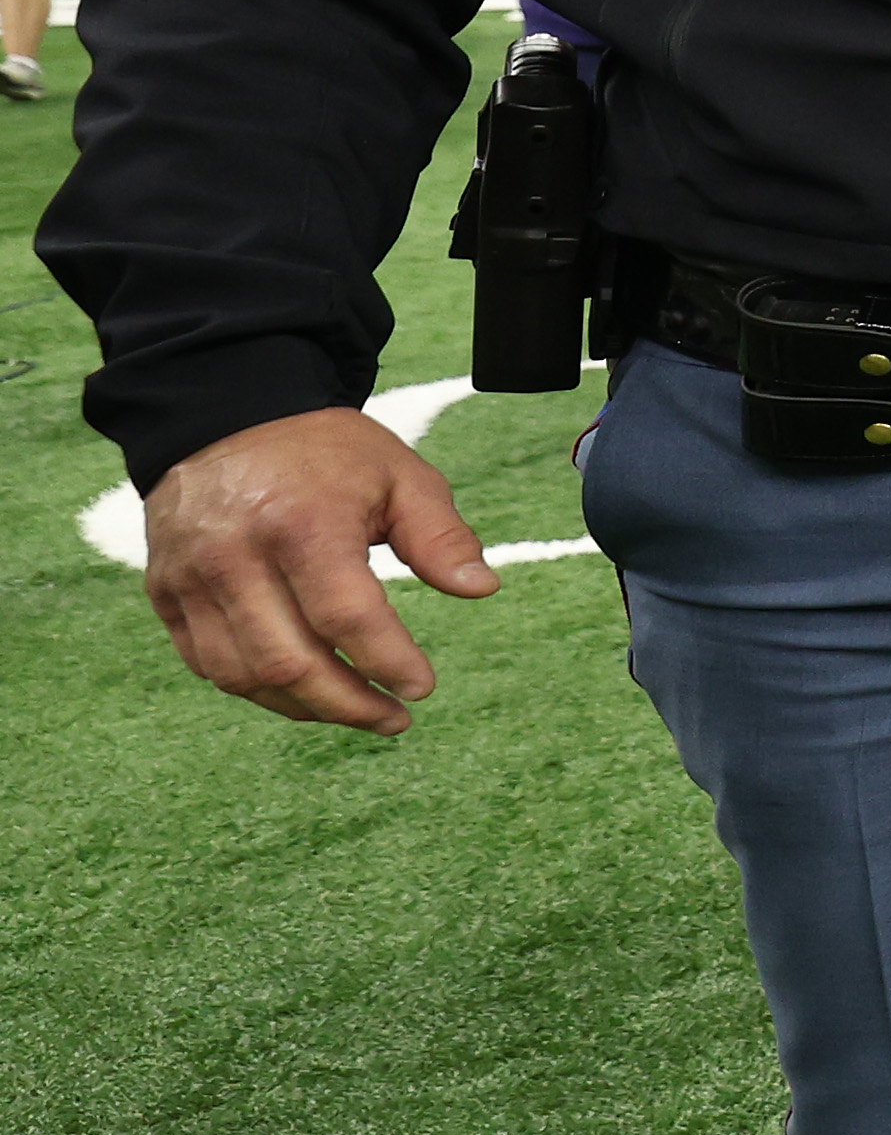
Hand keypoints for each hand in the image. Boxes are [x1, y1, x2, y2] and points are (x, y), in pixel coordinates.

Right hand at [140, 407, 498, 733]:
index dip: (388, 662)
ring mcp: (190, 577)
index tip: (422, 688)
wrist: (224, 415)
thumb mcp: (399, 474)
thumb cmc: (325, 451)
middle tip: (394, 719)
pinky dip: (256, 688)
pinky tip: (300, 691)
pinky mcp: (165, 590)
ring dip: (303, 708)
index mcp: (301, 524)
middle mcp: (235, 555)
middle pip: (289, 661)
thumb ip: (441, 535)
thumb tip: (482, 589)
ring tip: (353, 710)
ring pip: (242, 674)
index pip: (346, 617)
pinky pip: (206, 663)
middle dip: (348, 705)